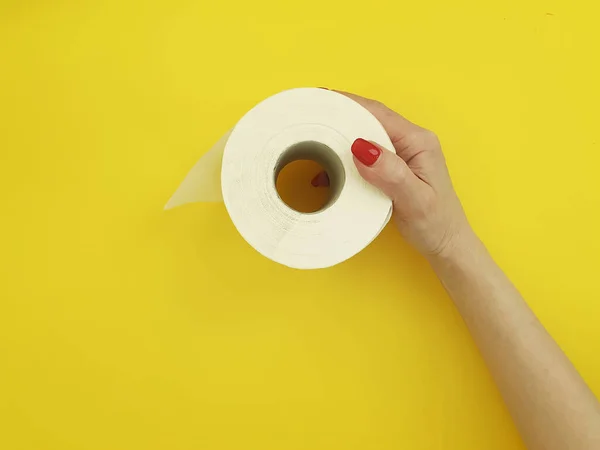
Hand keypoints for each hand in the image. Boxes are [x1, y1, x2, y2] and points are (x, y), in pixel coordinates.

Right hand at [314, 91, 472, 256]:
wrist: (446, 244)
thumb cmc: (435, 224)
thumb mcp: (414, 200)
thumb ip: (390, 173)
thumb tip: (361, 148)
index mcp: (418, 142)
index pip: (378, 114)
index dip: (347, 104)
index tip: (320, 98)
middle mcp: (410, 142)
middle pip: (369, 119)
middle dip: (339, 116)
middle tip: (309, 117)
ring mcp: (401, 155)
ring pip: (365, 136)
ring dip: (340, 138)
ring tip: (312, 141)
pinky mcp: (393, 168)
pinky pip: (365, 155)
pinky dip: (345, 159)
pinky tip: (329, 169)